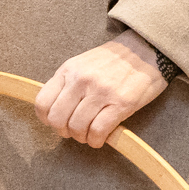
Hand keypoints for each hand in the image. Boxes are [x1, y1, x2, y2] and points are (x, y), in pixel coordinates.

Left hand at [35, 31, 167, 148]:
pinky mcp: (120, 104)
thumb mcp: (83, 63)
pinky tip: (101, 138)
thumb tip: (56, 109)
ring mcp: (100, 92)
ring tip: (90, 135)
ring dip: (82, 138)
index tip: (56, 122)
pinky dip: (96, 140)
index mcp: (69, 70)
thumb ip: (68, 83)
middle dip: (64, 131)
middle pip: (57, 120)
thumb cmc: (115, 59)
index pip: (42, 102)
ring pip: (77, 128)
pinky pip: (98, 131)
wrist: (146, 49)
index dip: (46, 119)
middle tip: (74, 131)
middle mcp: (81, 80)